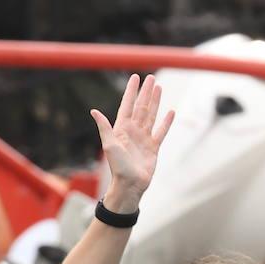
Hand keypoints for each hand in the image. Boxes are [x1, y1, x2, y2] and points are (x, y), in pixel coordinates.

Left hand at [92, 73, 174, 212]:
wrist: (130, 185)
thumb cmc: (118, 167)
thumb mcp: (109, 145)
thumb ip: (104, 127)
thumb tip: (94, 111)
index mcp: (122, 129)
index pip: (127, 105)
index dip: (131, 91)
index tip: (135, 77)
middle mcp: (133, 131)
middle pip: (141, 107)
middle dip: (145, 92)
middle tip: (150, 78)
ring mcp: (144, 139)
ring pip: (151, 115)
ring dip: (155, 102)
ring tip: (159, 88)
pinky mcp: (153, 148)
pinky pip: (161, 132)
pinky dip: (166, 122)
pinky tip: (170, 112)